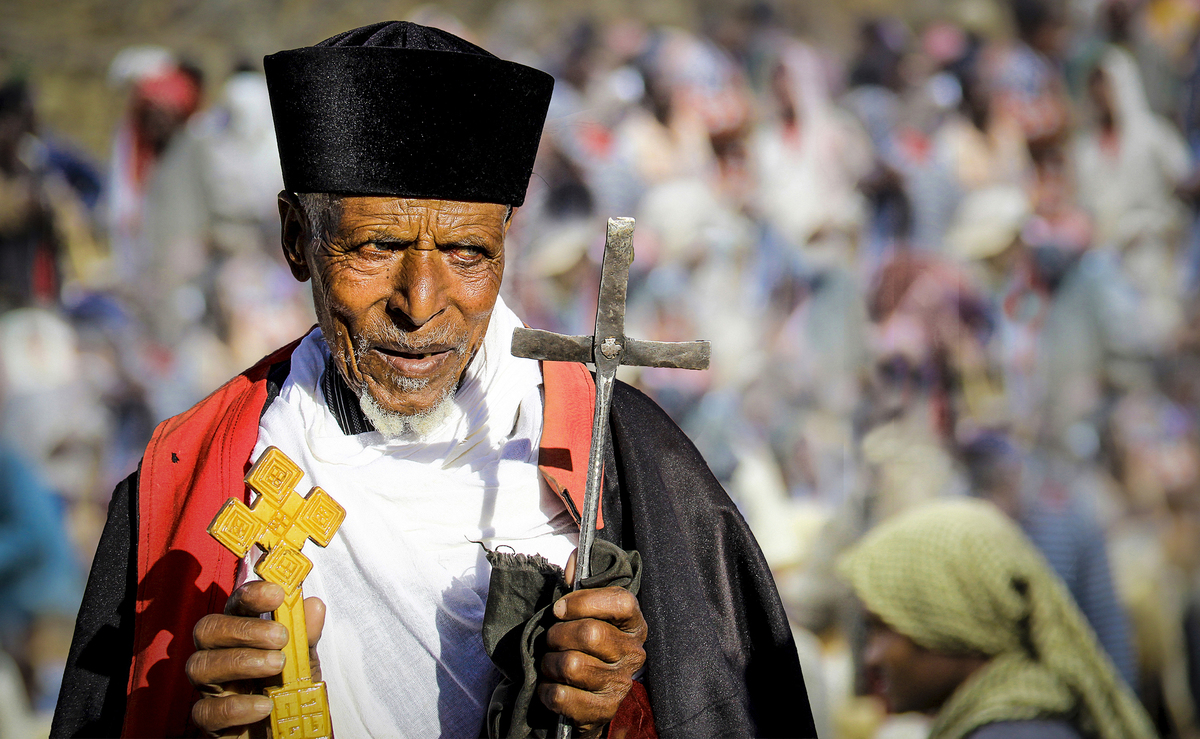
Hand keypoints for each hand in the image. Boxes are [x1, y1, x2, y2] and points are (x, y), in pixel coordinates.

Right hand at [187, 581, 325, 736]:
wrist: (289, 733)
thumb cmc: (290, 692)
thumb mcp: (304, 662)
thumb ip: (306, 637)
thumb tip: (314, 606)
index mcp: (241, 636)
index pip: (235, 606)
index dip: (250, 595)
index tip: (277, 594)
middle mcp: (219, 656)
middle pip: (207, 630)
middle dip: (243, 629)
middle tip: (280, 637)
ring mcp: (211, 688)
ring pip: (199, 666)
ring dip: (240, 661)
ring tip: (277, 666)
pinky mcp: (211, 721)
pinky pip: (206, 711)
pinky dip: (236, 706)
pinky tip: (264, 706)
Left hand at [538, 550, 647, 737]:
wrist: (590, 700)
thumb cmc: (585, 648)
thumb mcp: (584, 614)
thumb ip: (579, 585)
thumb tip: (575, 558)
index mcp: (633, 624)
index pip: (621, 602)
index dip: (585, 601)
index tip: (560, 608)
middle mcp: (633, 653)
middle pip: (590, 634)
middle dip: (558, 634)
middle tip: (552, 639)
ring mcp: (620, 683)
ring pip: (572, 664)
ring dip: (550, 663)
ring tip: (551, 664)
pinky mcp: (604, 710)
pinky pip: (563, 696)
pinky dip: (547, 690)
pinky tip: (551, 686)